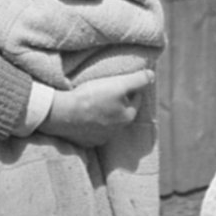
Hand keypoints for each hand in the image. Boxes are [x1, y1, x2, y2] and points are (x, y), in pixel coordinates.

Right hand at [38, 70, 153, 146]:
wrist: (63, 113)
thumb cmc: (92, 97)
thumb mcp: (118, 84)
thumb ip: (138, 80)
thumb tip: (152, 75)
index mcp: (127, 117)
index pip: (136, 98)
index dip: (132, 86)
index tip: (124, 79)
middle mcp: (117, 131)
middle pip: (122, 110)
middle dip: (119, 100)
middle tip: (109, 88)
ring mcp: (100, 137)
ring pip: (108, 121)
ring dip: (105, 111)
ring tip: (95, 99)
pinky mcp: (86, 140)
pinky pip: (93, 128)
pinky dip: (91, 121)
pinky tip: (84, 112)